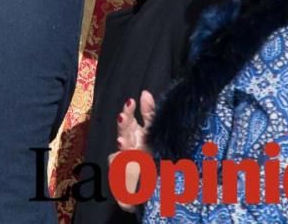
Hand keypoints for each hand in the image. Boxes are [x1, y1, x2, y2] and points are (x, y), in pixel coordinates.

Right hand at [109, 91, 155, 211]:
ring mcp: (127, 172)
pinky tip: (133, 190)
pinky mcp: (127, 195)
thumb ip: (150, 114)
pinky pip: (123, 192)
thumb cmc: (160, 159)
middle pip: (123, 137)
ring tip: (125, 148)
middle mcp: (130, 152)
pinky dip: (127, 192)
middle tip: (124, 118)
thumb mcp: (157, 134)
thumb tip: (144, 93)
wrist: (169, 194)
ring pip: (118, 161)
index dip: (128, 112)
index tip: (131, 102)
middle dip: (123, 128)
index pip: (129, 122)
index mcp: (137, 138)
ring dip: (122, 157)